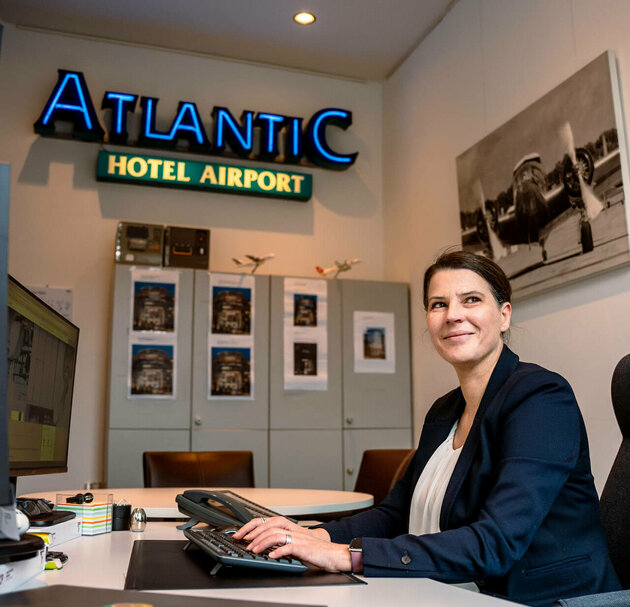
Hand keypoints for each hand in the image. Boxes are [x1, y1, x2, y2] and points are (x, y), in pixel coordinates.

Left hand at [233, 517, 350, 571]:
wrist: (334, 554)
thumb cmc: (316, 551)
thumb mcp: (296, 544)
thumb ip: (282, 543)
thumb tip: (265, 547)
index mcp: (289, 528)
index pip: (267, 522)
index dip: (252, 527)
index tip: (240, 535)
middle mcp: (293, 531)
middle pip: (269, 526)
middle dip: (253, 534)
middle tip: (243, 542)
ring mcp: (298, 538)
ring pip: (276, 535)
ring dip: (262, 543)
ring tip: (254, 550)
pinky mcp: (304, 548)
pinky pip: (288, 547)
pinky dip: (278, 551)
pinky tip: (271, 556)